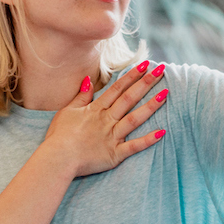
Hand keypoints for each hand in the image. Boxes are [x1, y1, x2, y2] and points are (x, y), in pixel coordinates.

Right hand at [42, 61, 167, 177]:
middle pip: (129, 98)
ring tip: (166, 94)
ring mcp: (112, 137)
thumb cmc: (59, 136)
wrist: (57, 158)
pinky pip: (134, 146)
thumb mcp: (67, 111)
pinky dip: (148, 140)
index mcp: (96, 109)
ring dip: (151, 106)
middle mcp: (107, 120)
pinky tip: (162, 132)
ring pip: (135, 119)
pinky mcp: (114, 154)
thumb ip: (81, 96)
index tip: (145, 64)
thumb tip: (88, 80)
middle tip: (161, 70)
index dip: (132, 75)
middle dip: (146, 83)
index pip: (118, 88)